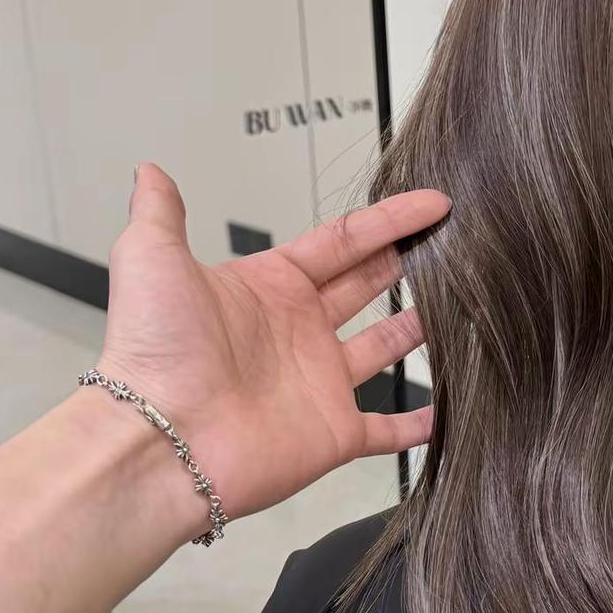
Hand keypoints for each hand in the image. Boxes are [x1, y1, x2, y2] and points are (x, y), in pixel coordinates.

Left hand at [94, 164, 448, 520]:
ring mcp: (320, 383)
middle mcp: (298, 332)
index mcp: (268, 287)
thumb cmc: (154, 353)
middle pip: (365, 285)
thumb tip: (150, 172)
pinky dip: (418, 424)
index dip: (389, 220)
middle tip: (450, 242)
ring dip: (418, 328)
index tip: (432, 202)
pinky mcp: (335, 433)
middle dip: (404, 261)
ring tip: (462, 305)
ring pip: (383, 347)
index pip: (342, 242)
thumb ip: (161, 213)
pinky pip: (388, 430)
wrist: (161, 440)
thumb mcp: (151, 259)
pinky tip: (448, 411)